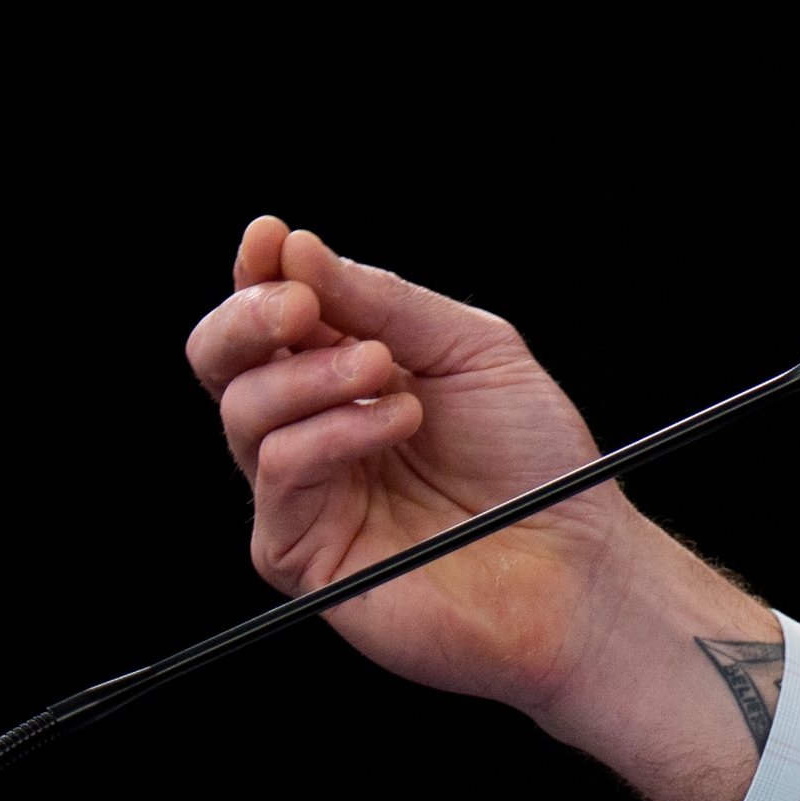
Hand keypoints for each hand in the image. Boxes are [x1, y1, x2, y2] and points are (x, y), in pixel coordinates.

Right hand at [182, 217, 782, 800]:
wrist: (578, 563)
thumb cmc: (538, 464)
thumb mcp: (472, 351)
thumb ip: (384, 302)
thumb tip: (293, 250)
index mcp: (346, 376)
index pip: (270, 318)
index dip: (258, 274)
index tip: (270, 237)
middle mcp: (313, 430)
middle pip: (222, 362)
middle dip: (250, 318)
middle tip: (300, 306)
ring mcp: (303, 493)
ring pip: (244, 411)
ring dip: (313, 377)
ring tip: (390, 376)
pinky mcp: (300, 551)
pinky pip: (278, 472)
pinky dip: (331, 434)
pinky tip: (395, 424)